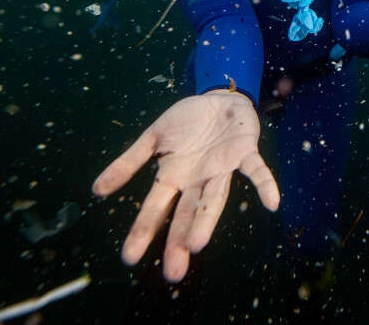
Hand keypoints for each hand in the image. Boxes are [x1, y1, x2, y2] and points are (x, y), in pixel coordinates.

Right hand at [92, 90, 278, 281]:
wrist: (217, 97)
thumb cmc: (186, 122)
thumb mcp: (153, 138)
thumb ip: (128, 163)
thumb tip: (96, 191)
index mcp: (174, 176)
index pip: (156, 209)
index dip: (144, 231)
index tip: (130, 257)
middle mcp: (198, 179)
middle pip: (187, 213)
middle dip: (179, 240)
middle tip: (175, 271)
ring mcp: (222, 168)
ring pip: (215, 198)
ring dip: (208, 220)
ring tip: (198, 244)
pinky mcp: (244, 152)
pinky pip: (256, 170)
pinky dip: (265, 184)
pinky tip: (272, 203)